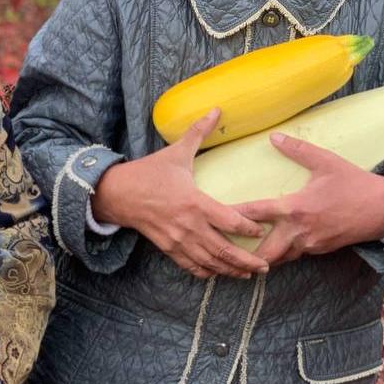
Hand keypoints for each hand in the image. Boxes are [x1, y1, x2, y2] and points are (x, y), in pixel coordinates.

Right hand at [92, 109, 268, 278]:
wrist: (117, 193)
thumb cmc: (149, 173)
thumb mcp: (175, 152)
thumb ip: (198, 132)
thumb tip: (216, 109)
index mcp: (194, 202)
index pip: (229, 220)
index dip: (248, 227)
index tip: (262, 229)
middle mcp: (188, 226)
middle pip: (223, 250)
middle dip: (246, 260)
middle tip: (266, 265)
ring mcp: (177, 240)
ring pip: (209, 262)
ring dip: (230, 270)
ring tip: (248, 273)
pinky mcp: (168, 248)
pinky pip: (191, 266)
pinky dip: (207, 272)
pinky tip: (219, 273)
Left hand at [233, 132, 383, 265]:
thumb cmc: (354, 183)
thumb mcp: (326, 161)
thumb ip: (297, 149)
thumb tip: (273, 136)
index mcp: (297, 208)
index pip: (256, 213)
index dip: (233, 215)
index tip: (213, 216)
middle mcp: (300, 232)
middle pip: (263, 251)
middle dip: (243, 254)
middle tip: (222, 250)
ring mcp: (310, 245)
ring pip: (278, 258)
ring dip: (260, 257)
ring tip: (237, 256)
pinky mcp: (320, 251)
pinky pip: (294, 256)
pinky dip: (280, 255)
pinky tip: (267, 252)